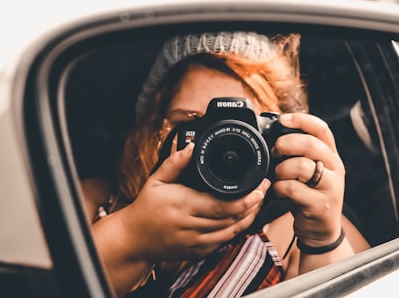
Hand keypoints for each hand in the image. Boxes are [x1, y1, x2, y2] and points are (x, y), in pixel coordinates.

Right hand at [121, 143, 270, 261]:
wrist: (135, 239)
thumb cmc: (146, 208)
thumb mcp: (156, 180)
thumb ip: (175, 162)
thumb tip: (192, 146)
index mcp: (183, 206)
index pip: (221, 206)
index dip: (244, 200)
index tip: (258, 189)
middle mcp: (191, 226)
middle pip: (232, 220)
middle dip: (253, 205)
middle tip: (264, 190)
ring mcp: (196, 243)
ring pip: (231, 233)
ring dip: (249, 218)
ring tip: (258, 202)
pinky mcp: (198, 252)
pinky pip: (223, 243)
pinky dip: (237, 231)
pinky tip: (244, 218)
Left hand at [271, 113, 345, 246]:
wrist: (321, 230)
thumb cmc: (309, 195)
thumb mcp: (310, 171)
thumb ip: (299, 153)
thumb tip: (273, 133)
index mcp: (331, 155)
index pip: (321, 129)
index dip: (302, 120)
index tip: (282, 119)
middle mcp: (335, 168)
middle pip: (311, 144)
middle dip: (286, 144)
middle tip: (274, 152)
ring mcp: (330, 187)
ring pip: (301, 166)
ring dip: (281, 169)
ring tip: (277, 176)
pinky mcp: (320, 205)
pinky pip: (294, 189)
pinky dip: (279, 188)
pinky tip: (277, 191)